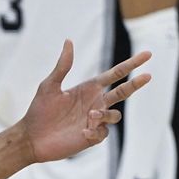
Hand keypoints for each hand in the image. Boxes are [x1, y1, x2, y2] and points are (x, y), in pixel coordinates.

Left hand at [20, 41, 150, 163]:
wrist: (31, 138)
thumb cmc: (39, 111)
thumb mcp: (49, 86)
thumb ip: (62, 66)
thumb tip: (68, 41)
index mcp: (88, 89)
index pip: (115, 74)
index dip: (131, 64)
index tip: (147, 54)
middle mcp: (95, 103)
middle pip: (122, 92)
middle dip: (135, 84)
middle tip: (147, 76)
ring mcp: (94, 121)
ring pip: (115, 115)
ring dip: (105, 114)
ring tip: (90, 116)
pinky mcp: (91, 137)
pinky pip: (103, 133)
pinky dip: (95, 131)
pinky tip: (82, 132)